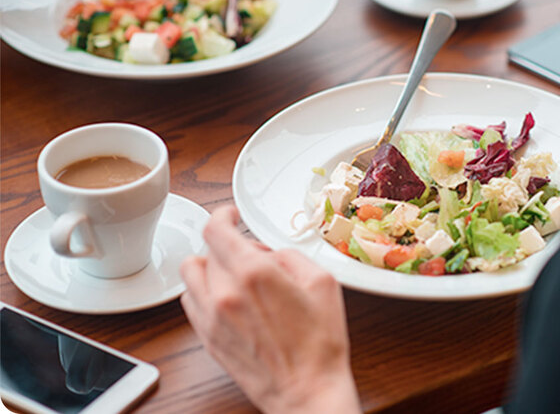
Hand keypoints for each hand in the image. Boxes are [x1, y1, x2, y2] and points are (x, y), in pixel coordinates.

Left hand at [180, 205, 359, 413]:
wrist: (307, 391)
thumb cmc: (319, 344)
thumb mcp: (322, 283)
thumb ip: (291, 256)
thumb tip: (272, 253)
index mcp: (254, 273)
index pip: (216, 229)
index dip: (222, 214)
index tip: (230, 216)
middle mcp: (225, 292)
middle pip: (207, 249)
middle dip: (230, 245)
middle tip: (255, 257)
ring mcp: (212, 317)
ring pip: (191, 273)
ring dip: (210, 266)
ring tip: (235, 276)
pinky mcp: (207, 338)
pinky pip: (190, 301)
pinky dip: (203, 291)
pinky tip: (227, 299)